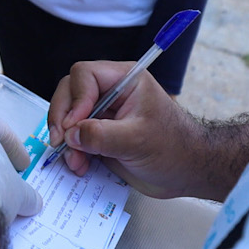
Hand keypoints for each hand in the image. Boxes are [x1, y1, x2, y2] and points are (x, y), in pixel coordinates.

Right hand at [47, 61, 228, 200]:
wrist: (187, 172)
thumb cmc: (174, 148)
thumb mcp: (138, 140)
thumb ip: (102, 135)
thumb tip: (71, 134)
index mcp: (125, 80)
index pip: (85, 75)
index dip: (75, 99)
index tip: (74, 125)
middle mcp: (110, 93)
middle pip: (69, 93)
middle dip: (62, 118)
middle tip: (62, 142)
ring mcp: (102, 115)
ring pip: (67, 117)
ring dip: (65, 140)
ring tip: (76, 161)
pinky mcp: (99, 135)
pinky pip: (74, 138)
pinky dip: (71, 152)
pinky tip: (80, 166)